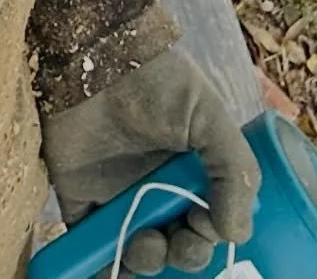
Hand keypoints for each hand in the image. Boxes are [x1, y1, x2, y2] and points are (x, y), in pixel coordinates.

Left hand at [41, 45, 260, 273]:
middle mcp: (157, 190)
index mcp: (190, 173)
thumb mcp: (210, 117)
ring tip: (144, 242)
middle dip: (185, 255)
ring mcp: (119, 197)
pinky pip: (91, 250)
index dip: (209, 234)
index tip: (203, 221)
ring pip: (141, 256)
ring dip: (148, 263)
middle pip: (178, 246)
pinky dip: (102, 270)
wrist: (94, 59)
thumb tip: (234, 234)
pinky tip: (113, 273)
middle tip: (178, 239)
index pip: (208, 223)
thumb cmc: (156, 81)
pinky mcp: (82, 201)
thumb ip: (234, 171)